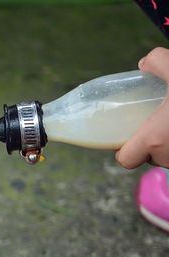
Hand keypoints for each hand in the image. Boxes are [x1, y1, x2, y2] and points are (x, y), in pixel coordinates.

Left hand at [116, 47, 168, 168]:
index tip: (129, 134)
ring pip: (167, 156)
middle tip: (155, 122)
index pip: (125, 159)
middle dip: (149, 143)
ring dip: (167, 144)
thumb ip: (158, 63)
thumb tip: (144, 63)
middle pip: (147, 156)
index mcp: (154, 140)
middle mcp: (168, 156)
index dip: (124, 149)